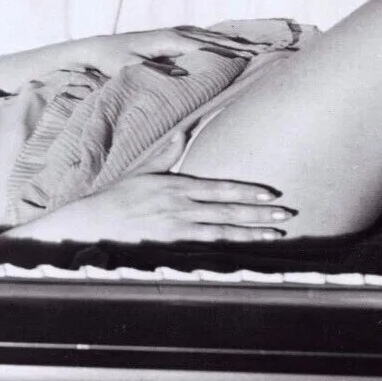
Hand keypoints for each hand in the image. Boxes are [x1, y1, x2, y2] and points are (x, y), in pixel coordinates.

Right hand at [8, 172, 293, 243]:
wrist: (95, 221)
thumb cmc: (119, 195)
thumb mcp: (143, 169)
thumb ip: (167, 153)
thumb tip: (184, 131)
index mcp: (175, 185)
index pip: (219, 189)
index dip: (247, 192)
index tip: (270, 194)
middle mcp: (179, 207)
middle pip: (227, 210)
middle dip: (259, 213)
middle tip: (285, 214)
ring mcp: (176, 228)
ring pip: (222, 231)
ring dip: (251, 232)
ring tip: (276, 233)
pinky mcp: (171, 244)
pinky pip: (206, 247)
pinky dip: (229, 247)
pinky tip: (247, 249)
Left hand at [85, 27, 268, 76]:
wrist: (97, 47)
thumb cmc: (114, 60)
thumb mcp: (132, 69)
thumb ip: (157, 73)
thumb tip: (184, 78)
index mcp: (169, 40)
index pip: (207, 47)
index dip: (230, 53)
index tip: (252, 59)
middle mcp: (176, 33)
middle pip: (216, 39)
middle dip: (242, 45)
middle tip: (269, 52)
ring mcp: (176, 33)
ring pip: (213, 37)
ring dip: (237, 42)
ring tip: (261, 49)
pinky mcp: (174, 37)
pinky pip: (205, 38)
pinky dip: (223, 41)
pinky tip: (236, 45)